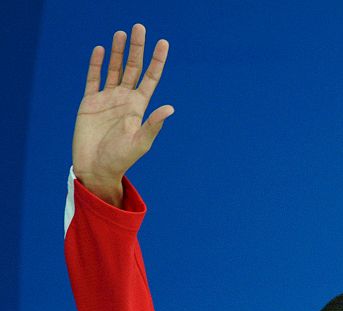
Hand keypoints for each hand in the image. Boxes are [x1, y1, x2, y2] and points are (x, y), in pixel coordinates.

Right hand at [72, 23, 173, 203]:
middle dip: (137, 48)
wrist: (96, 168)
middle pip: (133, 68)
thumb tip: (170, 108)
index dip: (157, 61)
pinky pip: (93, 78)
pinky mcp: (90, 102)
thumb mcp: (140, 143)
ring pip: (113, 69)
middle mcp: (124, 100)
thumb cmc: (120, 160)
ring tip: (120, 33)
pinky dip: (96, 64)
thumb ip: (153, 124)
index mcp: (138, 108)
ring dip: (117, 51)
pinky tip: (99, 49)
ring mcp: (107, 99)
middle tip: (139, 27)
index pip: (150, 79)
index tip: (163, 43)